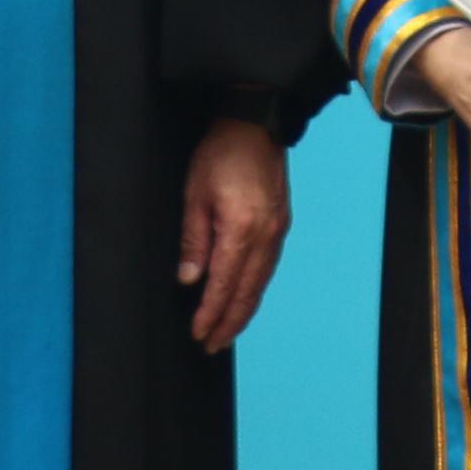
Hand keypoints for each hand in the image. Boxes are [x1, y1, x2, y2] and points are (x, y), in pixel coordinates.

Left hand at [178, 117, 291, 348]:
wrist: (256, 123)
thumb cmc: (221, 152)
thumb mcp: (194, 194)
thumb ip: (193, 241)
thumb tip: (189, 280)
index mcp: (241, 228)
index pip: (224, 284)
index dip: (210, 313)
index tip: (198, 334)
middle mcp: (266, 235)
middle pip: (247, 292)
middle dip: (229, 323)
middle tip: (211, 346)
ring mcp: (278, 231)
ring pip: (260, 283)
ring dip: (243, 311)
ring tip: (226, 331)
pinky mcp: (281, 224)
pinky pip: (268, 268)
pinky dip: (255, 290)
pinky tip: (244, 298)